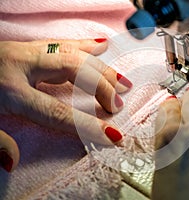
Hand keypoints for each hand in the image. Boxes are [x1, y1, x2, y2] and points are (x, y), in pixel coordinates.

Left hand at [0, 39, 131, 171]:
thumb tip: (12, 163)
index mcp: (9, 89)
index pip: (57, 111)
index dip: (86, 124)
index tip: (111, 135)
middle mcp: (23, 65)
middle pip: (74, 71)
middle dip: (101, 87)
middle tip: (117, 105)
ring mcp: (27, 52)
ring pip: (74, 54)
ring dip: (101, 67)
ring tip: (122, 81)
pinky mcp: (27, 46)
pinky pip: (62, 43)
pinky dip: (85, 45)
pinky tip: (102, 45)